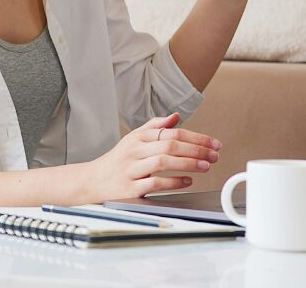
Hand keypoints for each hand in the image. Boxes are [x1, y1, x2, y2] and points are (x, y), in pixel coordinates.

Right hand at [82, 113, 221, 201]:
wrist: (91, 181)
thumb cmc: (117, 160)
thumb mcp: (134, 139)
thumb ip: (155, 127)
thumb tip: (176, 117)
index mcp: (138, 137)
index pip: (172, 132)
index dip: (196, 137)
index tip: (213, 143)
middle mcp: (134, 150)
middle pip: (170, 145)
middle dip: (196, 149)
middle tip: (215, 155)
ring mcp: (131, 169)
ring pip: (163, 162)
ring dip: (188, 163)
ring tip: (206, 166)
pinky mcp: (129, 188)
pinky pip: (154, 183)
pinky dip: (173, 182)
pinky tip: (187, 181)